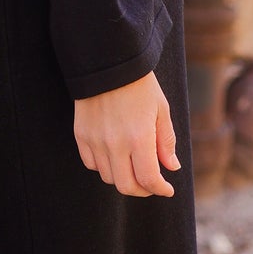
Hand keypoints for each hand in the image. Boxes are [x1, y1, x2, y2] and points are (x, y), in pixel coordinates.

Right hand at [74, 70, 180, 197]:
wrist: (108, 63)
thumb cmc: (140, 85)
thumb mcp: (161, 110)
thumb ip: (166, 142)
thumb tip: (171, 167)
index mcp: (139, 137)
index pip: (148, 179)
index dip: (160, 189)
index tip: (167, 189)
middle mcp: (115, 143)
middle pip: (126, 186)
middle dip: (142, 190)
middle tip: (151, 185)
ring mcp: (95, 140)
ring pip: (108, 177)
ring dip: (124, 177)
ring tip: (134, 166)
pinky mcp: (81, 135)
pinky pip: (91, 163)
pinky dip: (105, 166)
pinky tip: (115, 156)